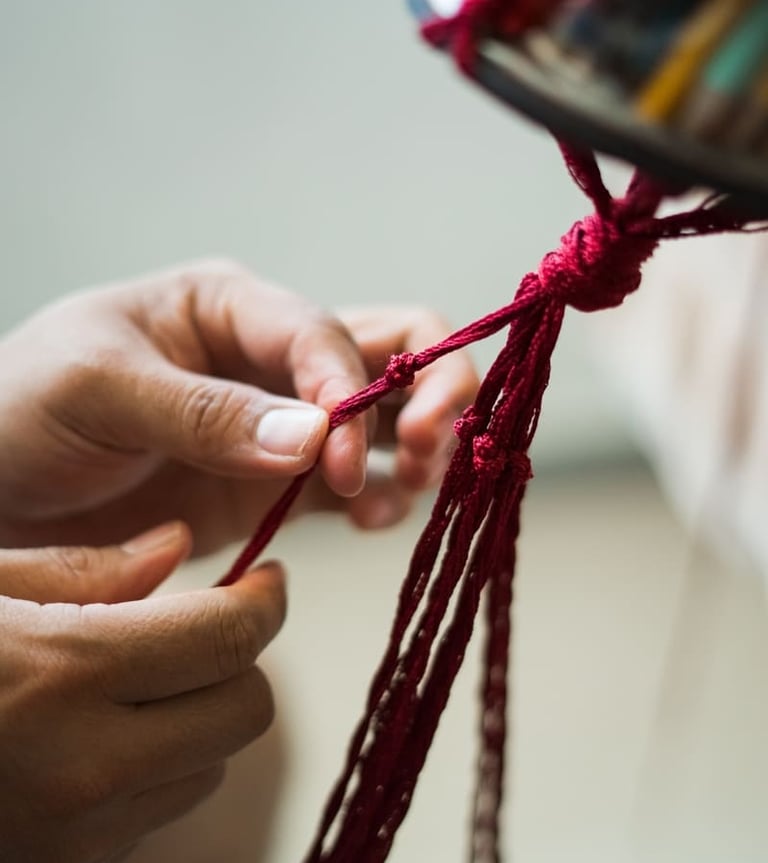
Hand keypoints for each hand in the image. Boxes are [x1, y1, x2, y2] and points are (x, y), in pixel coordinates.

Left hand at [0, 261, 477, 552]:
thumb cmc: (23, 412)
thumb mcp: (98, 390)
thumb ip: (204, 412)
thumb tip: (316, 438)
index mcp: (228, 306)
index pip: (321, 331)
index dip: (351, 387)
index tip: (341, 454)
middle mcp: (269, 356)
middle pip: (392, 348)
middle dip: (429, 391)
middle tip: (426, 448)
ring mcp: (282, 422)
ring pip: (390, 415)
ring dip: (419, 447)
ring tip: (405, 490)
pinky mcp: (279, 482)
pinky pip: (356, 482)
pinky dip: (384, 497)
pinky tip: (374, 520)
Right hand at [0, 521, 284, 861]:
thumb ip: (77, 569)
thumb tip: (174, 548)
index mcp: (61, 676)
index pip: (232, 637)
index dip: (266, 600)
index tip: (266, 579)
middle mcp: (84, 771)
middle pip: (245, 710)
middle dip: (240, 659)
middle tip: (208, 622)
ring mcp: (76, 839)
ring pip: (211, 764)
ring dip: (199, 715)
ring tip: (141, 680)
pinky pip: (158, 812)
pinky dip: (157, 766)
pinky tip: (100, 734)